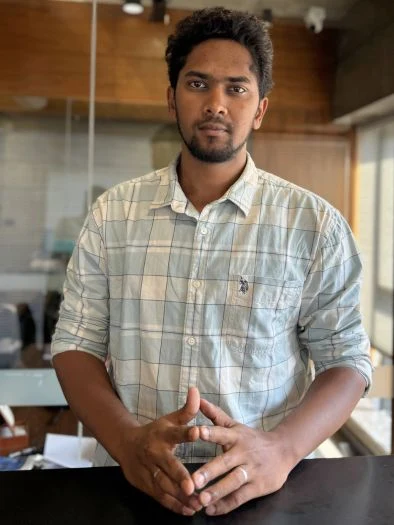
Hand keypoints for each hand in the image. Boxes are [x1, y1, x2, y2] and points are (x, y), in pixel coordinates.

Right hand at [119, 386, 201, 514]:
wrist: (126, 445)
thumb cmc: (155, 431)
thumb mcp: (170, 419)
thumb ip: (187, 410)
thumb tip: (196, 390)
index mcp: (163, 434)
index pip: (176, 432)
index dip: (186, 432)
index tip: (197, 432)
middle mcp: (155, 452)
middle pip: (168, 465)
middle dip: (179, 477)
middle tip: (192, 486)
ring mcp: (149, 470)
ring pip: (164, 485)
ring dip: (180, 496)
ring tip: (197, 502)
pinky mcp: (146, 485)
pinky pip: (161, 497)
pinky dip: (174, 505)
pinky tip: (188, 510)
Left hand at [192, 397, 294, 514]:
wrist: (283, 450)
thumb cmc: (251, 438)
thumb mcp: (234, 425)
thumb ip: (214, 414)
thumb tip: (196, 397)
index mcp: (236, 436)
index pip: (222, 433)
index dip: (210, 433)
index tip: (197, 432)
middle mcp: (243, 452)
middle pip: (225, 462)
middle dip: (209, 471)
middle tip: (192, 481)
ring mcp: (251, 470)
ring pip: (233, 482)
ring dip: (217, 491)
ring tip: (201, 500)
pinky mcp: (258, 487)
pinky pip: (240, 498)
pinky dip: (226, 505)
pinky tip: (212, 510)